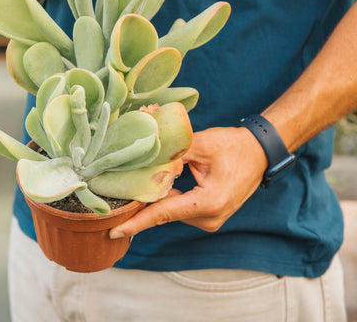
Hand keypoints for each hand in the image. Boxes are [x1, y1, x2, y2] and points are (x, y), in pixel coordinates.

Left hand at [109, 127, 267, 237]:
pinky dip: (170, 196)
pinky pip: (181, 207)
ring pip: (172, 209)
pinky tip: (166, 180)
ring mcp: (211, 220)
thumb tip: (145, 162)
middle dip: (146, 197)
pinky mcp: (209, 215)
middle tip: (127, 182)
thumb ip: (172, 155)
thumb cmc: (233, 146)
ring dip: (160, 194)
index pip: (164, 213)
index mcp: (209, 203)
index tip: (116, 231)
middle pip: (165, 211)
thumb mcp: (200, 145)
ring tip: (156, 173)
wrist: (259, 152)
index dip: (138, 222)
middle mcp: (209, 218)